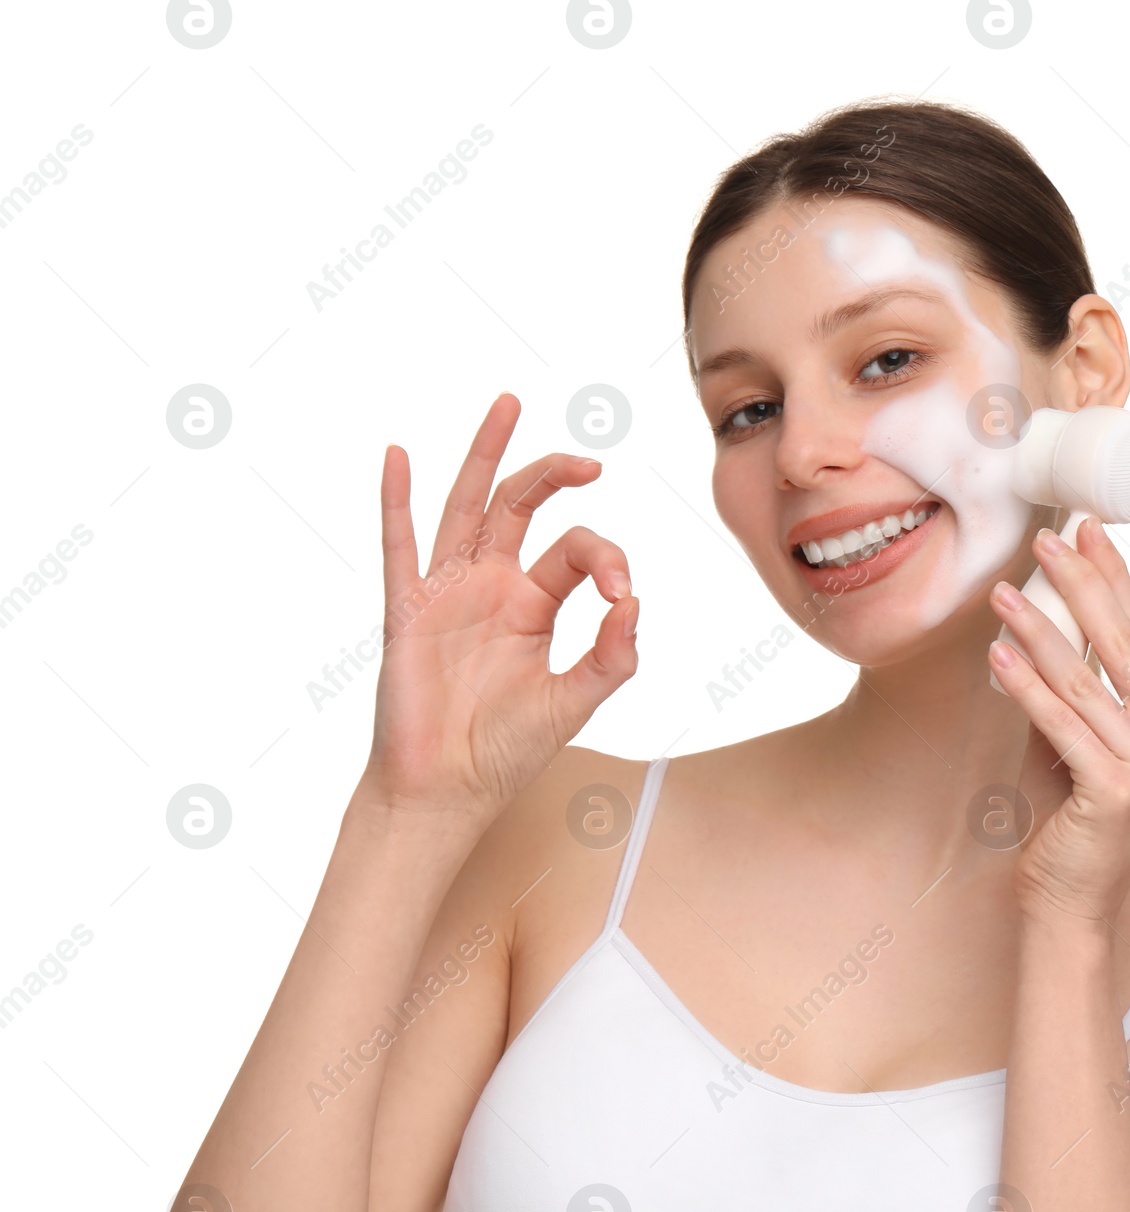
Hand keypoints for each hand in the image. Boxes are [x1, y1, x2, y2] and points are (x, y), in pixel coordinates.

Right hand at [356, 392, 639, 834]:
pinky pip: (400, 547)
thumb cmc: (505, 751)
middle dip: (552, 474)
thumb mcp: (572, 703)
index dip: (605, 557)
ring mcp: (448, 593)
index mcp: (534, 604)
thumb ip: (611, 657)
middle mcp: (492, 587)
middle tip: (589, 459)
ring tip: (509, 404)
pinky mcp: (408, 611)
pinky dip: (396, 501)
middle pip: (521, 507)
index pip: (576, 551)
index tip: (621, 592)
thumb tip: (635, 603)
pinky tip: (398, 456)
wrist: (445, 792)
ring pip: (467, 506)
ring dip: (486, 454)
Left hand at [987, 516, 1129, 927]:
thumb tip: (1044, 614)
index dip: (1116, 583)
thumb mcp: (1079, 742)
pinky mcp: (1121, 792)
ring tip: (1005, 592)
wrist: (1069, 906)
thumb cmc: (1069, 821)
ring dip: (1039, 630)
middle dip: (1082, 586)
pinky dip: (1027, 685)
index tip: (1089, 533)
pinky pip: (1063, 723)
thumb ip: (1078, 689)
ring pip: (1087, 683)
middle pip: (1125, 649)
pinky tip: (1000, 653)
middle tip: (1049, 539)